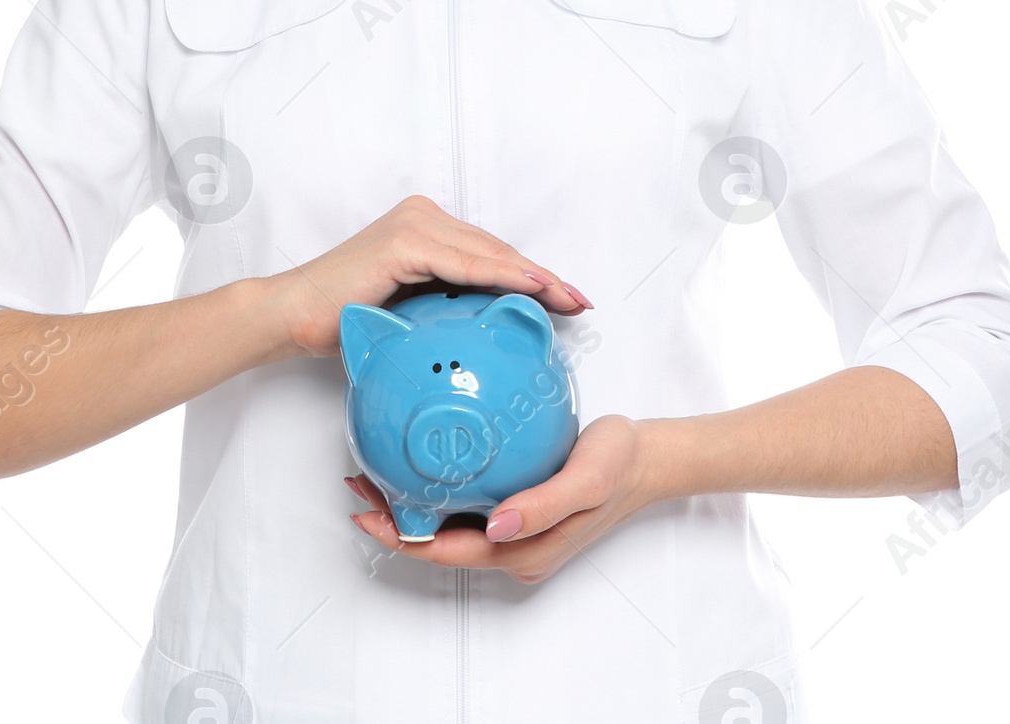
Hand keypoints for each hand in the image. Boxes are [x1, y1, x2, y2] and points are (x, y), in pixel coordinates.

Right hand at [272, 194, 591, 357]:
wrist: (294, 315)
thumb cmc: (346, 319)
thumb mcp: (408, 311)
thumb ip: (443, 306)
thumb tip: (486, 331)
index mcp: (425, 229)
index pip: (489, 254)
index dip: (530, 276)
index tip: (565, 300)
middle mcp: (423, 217)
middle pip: (497, 251)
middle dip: (543, 279)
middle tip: (579, 303)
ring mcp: (415, 225)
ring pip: (489, 255)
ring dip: (534, 278)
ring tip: (568, 300)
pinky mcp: (406, 241)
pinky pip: (467, 264)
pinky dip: (504, 276)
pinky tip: (533, 288)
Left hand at [346, 415, 655, 583]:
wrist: (648, 458)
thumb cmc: (618, 465)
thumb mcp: (585, 480)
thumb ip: (542, 505)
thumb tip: (495, 525)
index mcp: (522, 550)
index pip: (445, 551)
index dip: (400, 536)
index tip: (365, 508)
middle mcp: (514, 548)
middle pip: (440, 542)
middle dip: (395, 518)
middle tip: (360, 479)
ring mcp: (517, 532)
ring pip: (451, 525)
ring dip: (414, 503)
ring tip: (380, 469)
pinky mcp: (520, 511)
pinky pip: (470, 507)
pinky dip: (440, 489)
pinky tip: (428, 460)